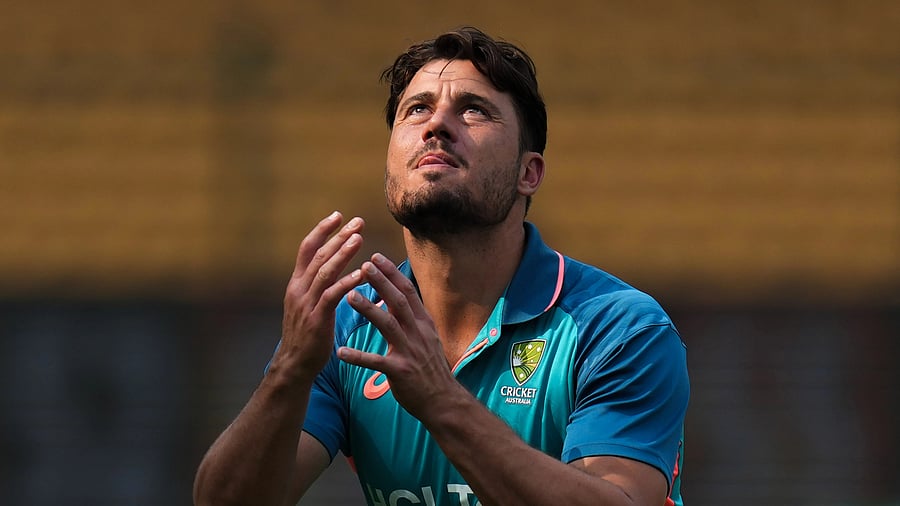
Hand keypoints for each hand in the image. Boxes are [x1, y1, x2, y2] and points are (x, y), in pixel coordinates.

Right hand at [273, 212, 365, 382]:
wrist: (294, 365)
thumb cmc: (306, 335)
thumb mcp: (307, 305)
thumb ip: (317, 286)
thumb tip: (332, 269)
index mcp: (297, 284)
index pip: (307, 249)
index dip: (322, 230)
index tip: (338, 215)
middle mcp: (298, 289)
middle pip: (318, 255)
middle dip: (338, 236)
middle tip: (357, 221)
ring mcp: (306, 303)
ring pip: (324, 271)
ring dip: (343, 253)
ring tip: (359, 238)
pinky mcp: (316, 318)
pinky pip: (332, 296)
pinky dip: (346, 283)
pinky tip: (361, 274)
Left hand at [338, 253, 461, 418]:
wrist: (443, 401)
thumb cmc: (431, 369)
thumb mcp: (427, 338)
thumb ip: (411, 319)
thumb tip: (395, 298)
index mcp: (423, 323)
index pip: (408, 292)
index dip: (391, 274)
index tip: (376, 257)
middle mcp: (418, 333)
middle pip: (398, 302)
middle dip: (381, 282)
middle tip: (362, 265)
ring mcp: (410, 352)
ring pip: (388, 325)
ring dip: (368, 309)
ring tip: (349, 296)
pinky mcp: (401, 372)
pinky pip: (376, 362)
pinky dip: (358, 357)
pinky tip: (341, 352)